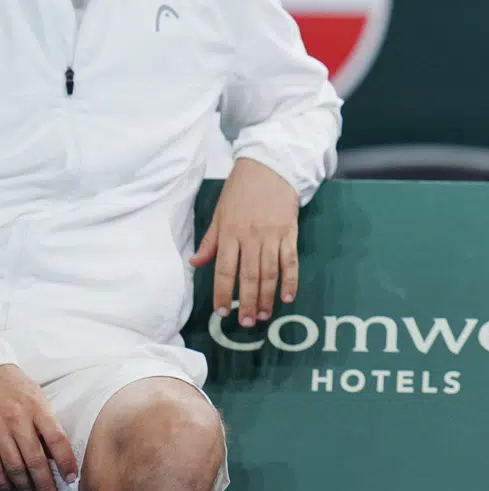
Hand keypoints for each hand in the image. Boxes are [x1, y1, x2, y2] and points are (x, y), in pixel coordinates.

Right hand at [0, 365, 76, 490]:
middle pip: (35, 459)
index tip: (71, 478)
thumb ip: (48, 425)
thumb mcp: (41, 400)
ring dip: (24, 487)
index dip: (65, 461)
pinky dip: (3, 480)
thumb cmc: (22, 390)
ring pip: (14, 465)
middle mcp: (19, 421)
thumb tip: (57, 455)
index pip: (57, 440)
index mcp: (39, 409)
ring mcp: (0, 430)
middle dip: (44, 483)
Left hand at [192, 157, 300, 327]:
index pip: (224, 270)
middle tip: (247, 323)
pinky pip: (290, 261)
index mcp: (230, 233)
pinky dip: (290, 280)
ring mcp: (272, 236)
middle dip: (247, 302)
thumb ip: (210, 241)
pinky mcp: (290, 233)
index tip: (222, 312)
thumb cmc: (241, 190)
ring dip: (267, 297)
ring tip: (264, 315)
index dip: (223, 293)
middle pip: (249, 276)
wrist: (270, 167)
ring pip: (269, 273)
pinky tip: (287, 297)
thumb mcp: (220, 213)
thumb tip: (196, 263)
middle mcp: (250, 237)